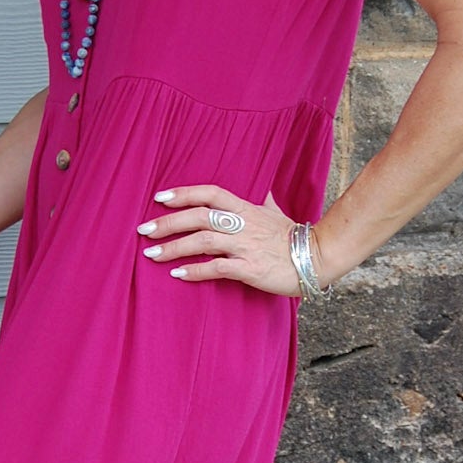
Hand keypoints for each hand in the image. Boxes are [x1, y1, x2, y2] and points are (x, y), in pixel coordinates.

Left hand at [136, 183, 316, 295]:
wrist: (318, 258)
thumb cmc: (294, 237)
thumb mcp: (277, 212)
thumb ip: (264, 200)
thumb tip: (262, 188)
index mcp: (246, 208)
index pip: (210, 193)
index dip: (184, 193)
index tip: (160, 197)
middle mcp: (243, 224)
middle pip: (199, 217)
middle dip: (168, 222)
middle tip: (144, 230)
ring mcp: (246, 246)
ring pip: (203, 241)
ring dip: (174, 247)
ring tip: (152, 254)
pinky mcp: (250, 268)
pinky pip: (217, 268)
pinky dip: (195, 271)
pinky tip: (177, 275)